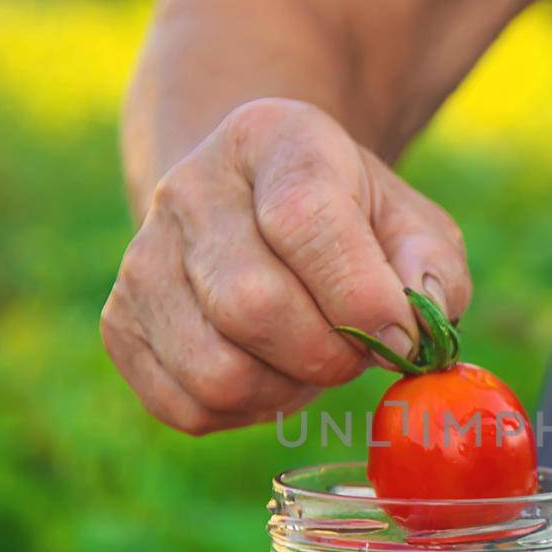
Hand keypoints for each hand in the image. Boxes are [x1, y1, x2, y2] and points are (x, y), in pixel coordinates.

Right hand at [101, 97, 470, 433]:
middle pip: (252, 305)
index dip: (360, 295)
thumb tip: (415, 325)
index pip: (304, 219)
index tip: (401, 336)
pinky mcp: (120, 325)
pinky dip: (242, 412)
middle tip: (355, 351)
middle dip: (327, 355)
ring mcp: (141, 259)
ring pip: (216, 371)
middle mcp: (190, 189)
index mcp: (272, 140)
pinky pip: (184, 407)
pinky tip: (266, 372)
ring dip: (285, 389)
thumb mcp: (409, 223)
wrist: (256, 213)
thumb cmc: (351, 225)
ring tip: (309, 358)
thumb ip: (431, 268)